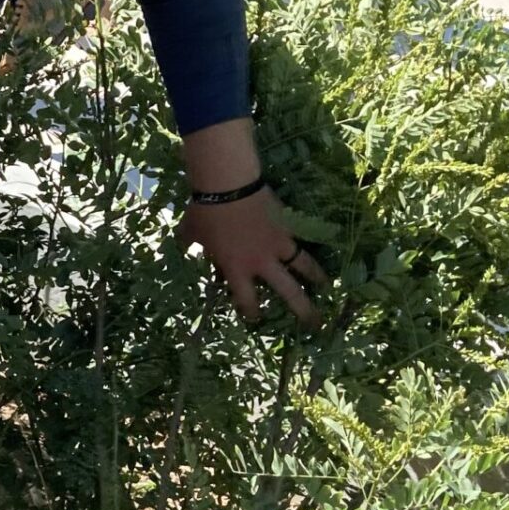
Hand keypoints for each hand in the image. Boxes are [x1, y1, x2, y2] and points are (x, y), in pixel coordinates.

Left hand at [181, 190, 327, 325]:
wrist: (228, 185)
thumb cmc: (205, 212)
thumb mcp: (191, 234)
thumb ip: (190, 244)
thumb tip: (182, 244)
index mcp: (235, 269)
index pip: (246, 299)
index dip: (251, 311)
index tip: (255, 316)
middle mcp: (261, 262)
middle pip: (288, 292)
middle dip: (303, 310)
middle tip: (314, 324)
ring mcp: (278, 244)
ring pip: (304, 266)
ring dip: (316, 278)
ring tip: (327, 289)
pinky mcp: (288, 224)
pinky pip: (302, 241)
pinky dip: (310, 248)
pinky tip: (320, 252)